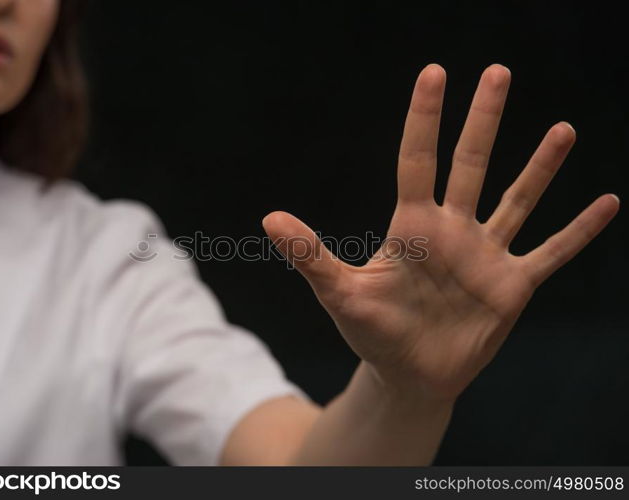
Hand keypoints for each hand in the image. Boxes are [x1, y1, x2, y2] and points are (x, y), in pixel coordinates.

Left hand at [262, 64, 618, 402]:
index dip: (425, 118)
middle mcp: (453, 231)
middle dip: (484, 120)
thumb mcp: (340, 294)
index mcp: (412, 227)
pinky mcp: (512, 287)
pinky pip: (551, 253)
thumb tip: (267, 218)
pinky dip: (577, 232)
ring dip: (539, 167)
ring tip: (562, 130)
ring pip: (517, 201)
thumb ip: (311, 256)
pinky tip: (606, 203)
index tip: (434, 73)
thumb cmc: (371, 333)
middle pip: (472, 165)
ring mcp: (485, 257)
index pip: (418, 159)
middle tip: (498, 73)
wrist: (408, 375)